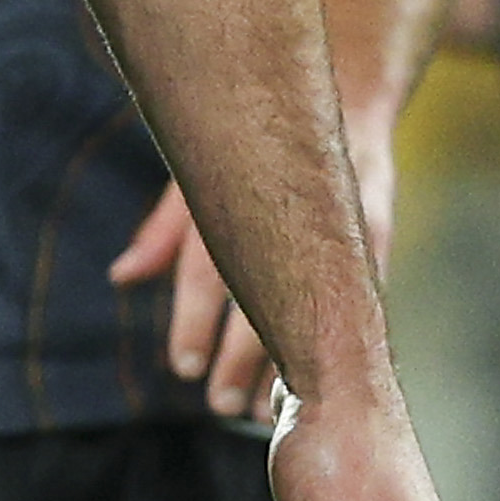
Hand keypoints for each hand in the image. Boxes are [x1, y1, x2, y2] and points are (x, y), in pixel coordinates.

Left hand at [115, 129, 399, 422]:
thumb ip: (165, 229)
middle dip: (241, 356)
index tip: (183, 368)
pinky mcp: (376, 233)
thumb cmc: (256, 137)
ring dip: (289, 364)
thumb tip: (122, 277)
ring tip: (265, 413)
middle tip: (222, 405)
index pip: (210, 265)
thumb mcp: (202, 170)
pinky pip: (358, 296)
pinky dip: (339, 341)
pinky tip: (326, 381)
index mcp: (238, 191)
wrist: (344, 87)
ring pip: (312, 304)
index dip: (195, 319)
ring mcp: (340, 220)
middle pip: (262, 295)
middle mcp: (289, 207)